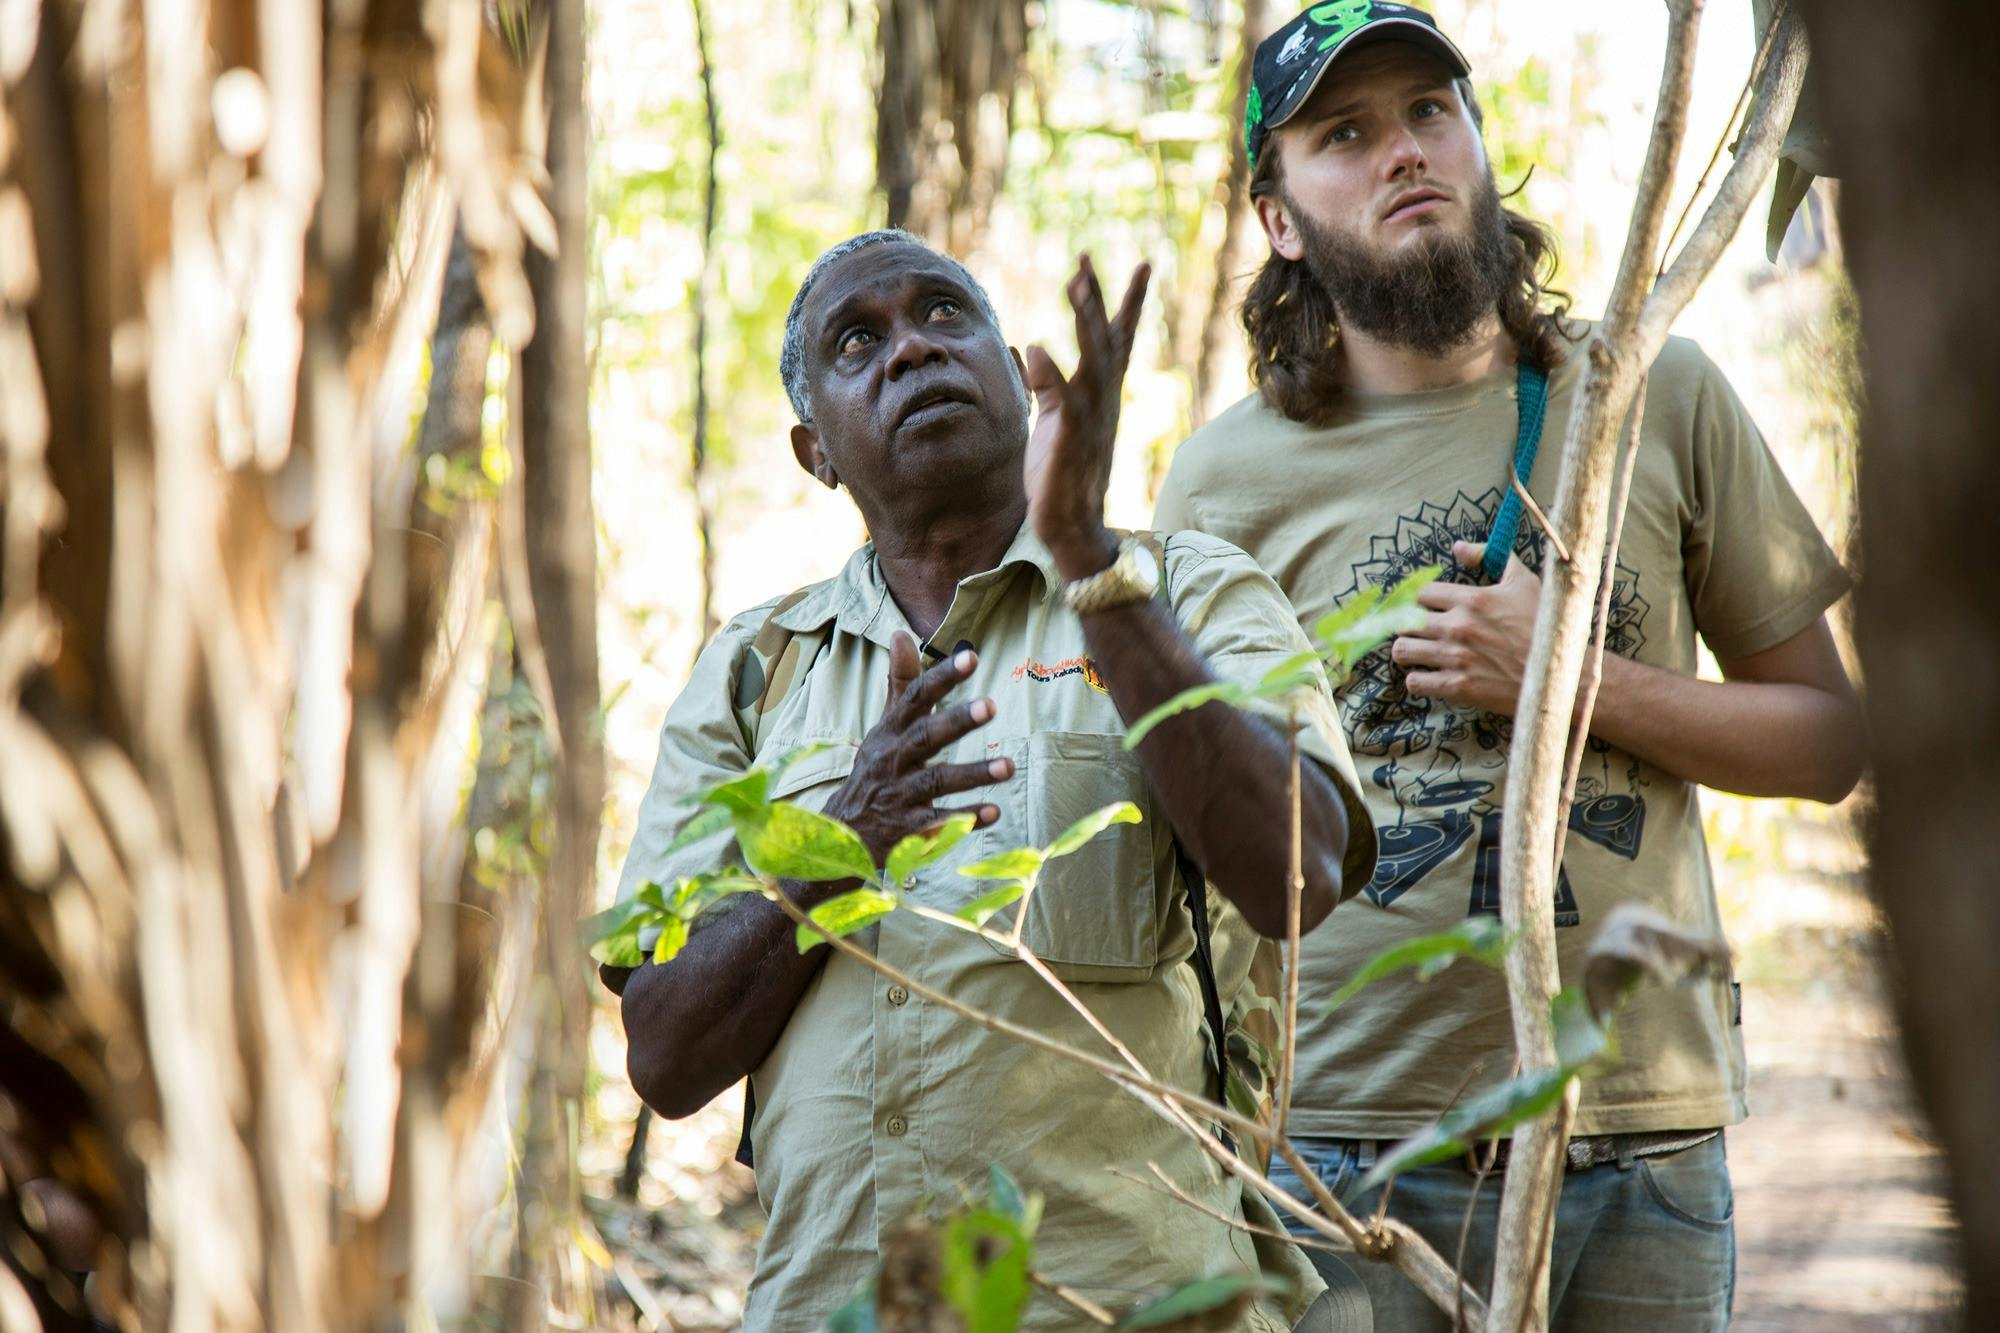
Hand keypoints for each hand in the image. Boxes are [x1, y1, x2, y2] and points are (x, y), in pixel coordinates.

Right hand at [825, 633, 1015, 863]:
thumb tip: (901, 633)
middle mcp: (894, 758)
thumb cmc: (877, 768)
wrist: (845, 830)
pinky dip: (965, 819)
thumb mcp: (885, 725)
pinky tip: (994, 812)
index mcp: (891, 730)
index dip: (942, 677)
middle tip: (991, 706)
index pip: (916, 698)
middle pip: (925, 736)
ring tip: (1008, 766)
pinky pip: (938, 823)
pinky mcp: (908, 828)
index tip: (971, 656)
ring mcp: (900, 794)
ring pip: (937, 781)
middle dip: (957, 721)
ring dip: (973, 773)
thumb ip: (901, 683)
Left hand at [1022, 254, 1151, 581]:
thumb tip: (1026, 348)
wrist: (1072, 526)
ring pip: (1094, 360)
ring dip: (1086, 321)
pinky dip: (1052, 376)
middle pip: (1106, 339)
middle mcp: (1103, 400)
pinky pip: (1064, 403)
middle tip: (1087, 260)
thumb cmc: (1061, 475)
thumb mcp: (1050, 420)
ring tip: (1077, 283)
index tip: (1143, 264)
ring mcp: (1090, 419)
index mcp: (1101, 394)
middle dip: (1100, 298)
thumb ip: (1043, 384)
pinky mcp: (1070, 441)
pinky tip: (1037, 349)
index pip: (1117, 339)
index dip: (1127, 302)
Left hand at [1391, 540, 1541, 713]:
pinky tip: (1428, 675)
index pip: (1419, 592)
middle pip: (1402, 621)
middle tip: (1414, 631)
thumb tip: (1458, 547)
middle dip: (1405, 625)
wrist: (1560, 672)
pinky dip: (1417, 679)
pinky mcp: (1458, 686)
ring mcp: (1456, 657)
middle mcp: (1458, 626)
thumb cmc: (1543, 625)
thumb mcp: (1523, 582)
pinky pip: (1415, 682)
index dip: (1414, 598)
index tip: (1417, 606)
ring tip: (1418, 652)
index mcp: (1472, 599)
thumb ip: (1490, 556)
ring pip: (1402, 651)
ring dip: (1406, 651)